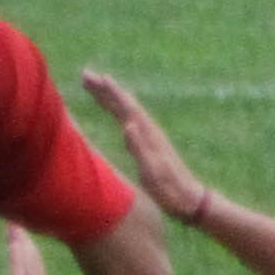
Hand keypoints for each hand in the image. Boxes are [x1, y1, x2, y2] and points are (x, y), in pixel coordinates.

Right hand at [79, 68, 208, 224]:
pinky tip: (115, 110)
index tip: (96, 78)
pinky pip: (128, 119)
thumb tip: (127, 124)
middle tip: (86, 75)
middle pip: (125, 104)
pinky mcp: (148, 143)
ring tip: (95, 86)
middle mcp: (149, 131)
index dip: (111, 92)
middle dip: (106, 89)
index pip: (127, 107)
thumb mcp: (153, 171)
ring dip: (110, 97)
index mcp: (148, 135)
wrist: (188, 198)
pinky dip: (118, 110)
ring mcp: (150, 137)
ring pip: (126, 110)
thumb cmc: (169, 189)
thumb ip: (140, 148)